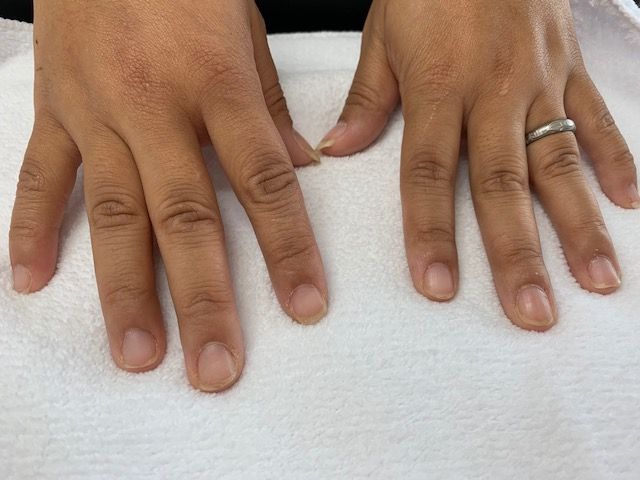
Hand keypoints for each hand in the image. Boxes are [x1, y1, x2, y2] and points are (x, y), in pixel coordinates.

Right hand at [10, 0, 327, 390]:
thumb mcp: (245, 27)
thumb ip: (269, 107)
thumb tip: (304, 170)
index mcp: (218, 84)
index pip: (264, 182)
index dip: (289, 249)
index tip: (306, 307)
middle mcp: (156, 107)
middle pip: (185, 219)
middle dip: (203, 301)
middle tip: (215, 369)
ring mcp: (96, 112)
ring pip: (113, 215)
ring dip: (125, 292)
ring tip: (138, 356)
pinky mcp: (53, 108)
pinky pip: (40, 177)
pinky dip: (31, 230)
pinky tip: (28, 284)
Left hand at [318, 0, 637, 330]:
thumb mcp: (384, 34)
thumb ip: (367, 98)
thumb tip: (336, 149)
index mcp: (438, 90)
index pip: (428, 176)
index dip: (431, 233)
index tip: (438, 288)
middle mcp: (492, 94)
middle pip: (504, 186)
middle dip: (518, 253)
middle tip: (532, 313)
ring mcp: (539, 82)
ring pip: (560, 163)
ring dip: (580, 225)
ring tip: (598, 281)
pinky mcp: (571, 66)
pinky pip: (597, 117)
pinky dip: (616, 160)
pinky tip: (629, 205)